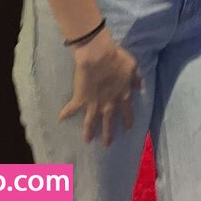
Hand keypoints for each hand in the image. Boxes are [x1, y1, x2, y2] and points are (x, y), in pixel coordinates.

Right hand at [59, 29, 142, 145]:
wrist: (99, 56)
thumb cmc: (117, 59)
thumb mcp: (132, 67)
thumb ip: (136, 79)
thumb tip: (140, 88)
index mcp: (123, 95)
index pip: (127, 112)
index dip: (127, 121)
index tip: (127, 129)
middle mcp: (109, 104)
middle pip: (109, 122)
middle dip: (108, 134)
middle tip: (107, 145)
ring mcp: (94, 103)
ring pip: (91, 122)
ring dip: (89, 131)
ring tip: (87, 140)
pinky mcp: (81, 99)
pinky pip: (71, 108)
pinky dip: (65, 113)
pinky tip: (60, 119)